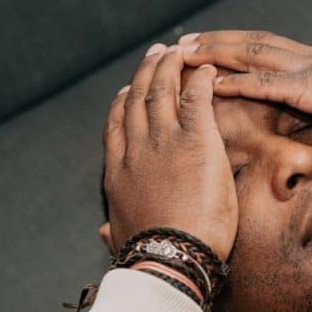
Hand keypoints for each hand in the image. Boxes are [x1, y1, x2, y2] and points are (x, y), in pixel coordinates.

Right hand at [104, 44, 236, 260]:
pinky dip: (200, 80)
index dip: (122, 104)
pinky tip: (206, 69)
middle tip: (156, 55)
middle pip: (138, 100)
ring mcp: (164, 142)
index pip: (116, 127)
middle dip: (147, 73)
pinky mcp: (196, 141)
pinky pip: (196, 98)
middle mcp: (136, 150)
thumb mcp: (121, 239)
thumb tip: (104, 232)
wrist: (169, 258)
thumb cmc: (148, 257)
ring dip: (170, 67)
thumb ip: (114, 228)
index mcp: (118, 173)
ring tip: (177, 52)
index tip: (128, 90)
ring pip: (162, 91)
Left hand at [180, 31, 311, 160]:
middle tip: (178, 45)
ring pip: (253, 54)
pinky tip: (212, 82)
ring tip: (181, 55)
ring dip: (214, 53)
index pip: (268, 52)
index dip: (234, 50)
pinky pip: (271, 83)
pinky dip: (238, 81)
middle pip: (252, 45)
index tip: (205, 51)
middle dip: (214, 43)